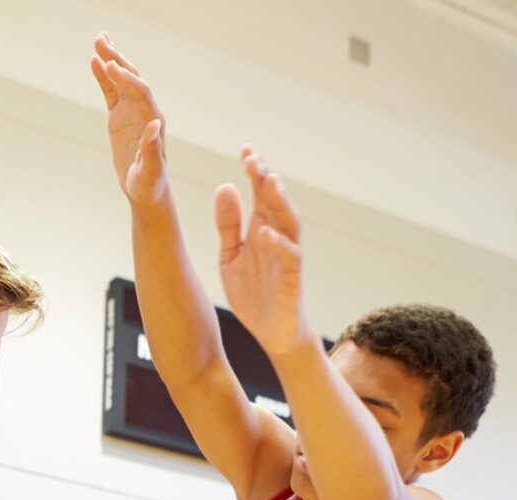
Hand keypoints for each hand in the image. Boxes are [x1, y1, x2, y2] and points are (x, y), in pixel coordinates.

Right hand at [90, 34, 168, 205]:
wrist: (145, 190)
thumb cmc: (148, 184)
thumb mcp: (150, 171)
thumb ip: (152, 149)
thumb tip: (155, 124)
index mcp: (153, 120)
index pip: (140, 92)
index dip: (127, 78)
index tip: (112, 65)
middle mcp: (145, 110)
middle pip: (132, 77)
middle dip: (117, 58)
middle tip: (101, 39)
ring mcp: (132, 111)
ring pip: (121, 80)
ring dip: (111, 59)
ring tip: (98, 39)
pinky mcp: (120, 116)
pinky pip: (111, 91)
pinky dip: (103, 76)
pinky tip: (94, 61)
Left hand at [214, 148, 310, 356]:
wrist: (272, 333)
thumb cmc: (254, 294)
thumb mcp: (230, 256)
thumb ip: (228, 225)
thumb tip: (224, 186)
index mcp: (262, 229)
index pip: (260, 194)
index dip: (254, 172)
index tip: (245, 150)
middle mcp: (277, 238)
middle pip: (275, 202)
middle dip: (265, 180)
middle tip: (253, 159)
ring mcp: (287, 257)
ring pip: (289, 223)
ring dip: (280, 203)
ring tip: (268, 182)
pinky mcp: (292, 280)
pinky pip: (289, 258)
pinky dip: (277, 245)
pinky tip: (264, 233)